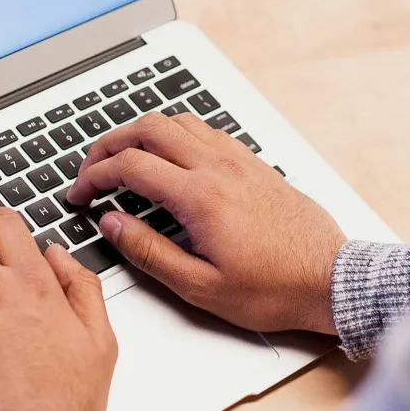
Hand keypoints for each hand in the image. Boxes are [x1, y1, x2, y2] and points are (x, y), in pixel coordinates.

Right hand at [64, 112, 344, 335]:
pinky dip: (176, 134)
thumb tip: (112, 224)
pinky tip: (170, 157)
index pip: (131, 165)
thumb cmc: (274, 289)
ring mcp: (239, 160)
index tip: (80, 193)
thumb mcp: (200, 286)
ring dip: (142, 132)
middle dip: (110, 142)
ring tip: (124, 157)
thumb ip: (149, 252)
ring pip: (178, 121)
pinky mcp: (254, 164)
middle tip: (91, 166)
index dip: (94, 175)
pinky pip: (206, 131)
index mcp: (200, 197)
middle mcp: (219, 168)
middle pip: (149, 128)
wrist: (329, 280)